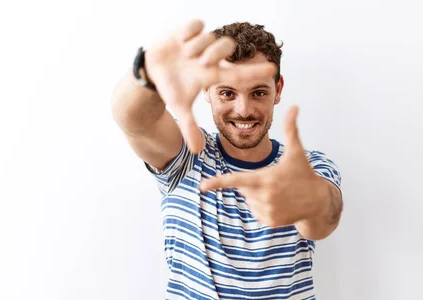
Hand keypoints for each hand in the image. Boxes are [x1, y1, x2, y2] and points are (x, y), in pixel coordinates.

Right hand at [144, 19, 274, 152]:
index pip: (238, 73)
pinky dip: (188, 33)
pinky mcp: (187, 31)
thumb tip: (197, 152)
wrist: (150, 72)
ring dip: (197, 47)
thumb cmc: (170, 88)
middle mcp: (210, 58)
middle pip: (227, 47)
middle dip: (215, 54)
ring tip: (184, 55)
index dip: (254, 72)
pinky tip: (181, 42)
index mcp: (212, 75)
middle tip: (200, 63)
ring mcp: (200, 43)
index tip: (272, 71)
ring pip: (210, 37)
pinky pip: (196, 25)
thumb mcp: (179, 108)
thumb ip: (190, 128)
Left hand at [200, 106, 324, 226]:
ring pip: (249, 201)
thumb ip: (291, 129)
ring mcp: (268, 210)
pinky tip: (278, 203)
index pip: (236, 180)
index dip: (217, 183)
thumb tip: (294, 106)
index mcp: (266, 178)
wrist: (318, 201)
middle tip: (272, 180)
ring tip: (277, 192)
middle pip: (242, 188)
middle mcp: (264, 196)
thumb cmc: (304, 174)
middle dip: (252, 182)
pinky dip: (263, 207)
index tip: (202, 186)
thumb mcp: (297, 152)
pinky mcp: (271, 221)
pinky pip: (256, 212)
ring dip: (257, 195)